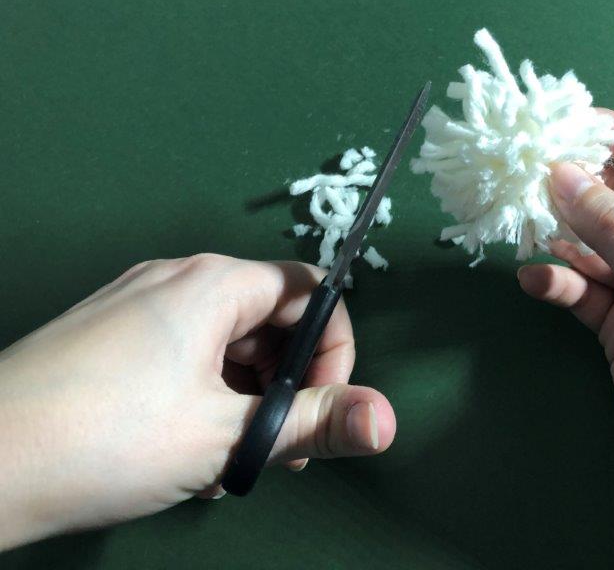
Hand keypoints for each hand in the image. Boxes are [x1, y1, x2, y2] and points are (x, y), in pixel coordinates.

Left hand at [0, 255, 395, 549]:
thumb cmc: (102, 440)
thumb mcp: (227, 438)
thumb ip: (316, 423)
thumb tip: (386, 420)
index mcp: (212, 284)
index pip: (308, 290)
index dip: (332, 348)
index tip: (320, 406)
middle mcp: (175, 280)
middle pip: (266, 317)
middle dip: (286, 383)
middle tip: (279, 445)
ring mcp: (134, 305)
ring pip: (222, 343)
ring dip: (243, 398)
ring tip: (227, 460)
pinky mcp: (106, 336)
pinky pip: (179, 354)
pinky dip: (200, 396)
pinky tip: (184, 453)